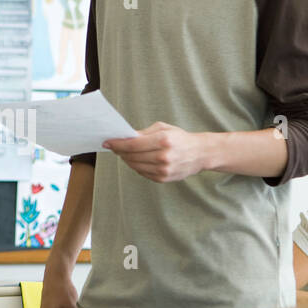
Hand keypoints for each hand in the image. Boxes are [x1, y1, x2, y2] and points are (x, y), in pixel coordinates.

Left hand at [102, 123, 216, 182]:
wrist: (200, 153)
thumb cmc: (180, 138)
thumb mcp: (163, 128)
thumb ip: (143, 133)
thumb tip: (125, 138)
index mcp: (163, 140)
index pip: (133, 144)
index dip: (117, 144)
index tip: (107, 142)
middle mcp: (163, 157)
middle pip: (131, 156)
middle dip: (120, 151)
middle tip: (114, 147)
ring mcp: (163, 170)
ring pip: (135, 166)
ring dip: (126, 159)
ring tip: (124, 153)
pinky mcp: (163, 179)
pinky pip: (142, 173)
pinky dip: (136, 166)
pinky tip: (136, 160)